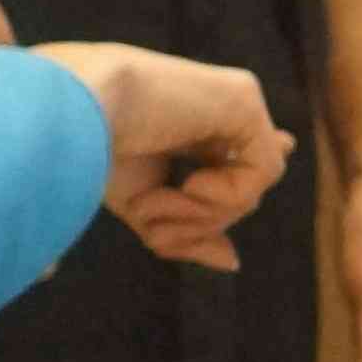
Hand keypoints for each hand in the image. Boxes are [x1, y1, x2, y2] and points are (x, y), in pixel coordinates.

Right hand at [32, 41, 295, 268]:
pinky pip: (262, 172)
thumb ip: (187, 231)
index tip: (286, 144)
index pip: (237, 147)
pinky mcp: (244, 100)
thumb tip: (233, 261)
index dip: (254, 158)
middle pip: (239, 190)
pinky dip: (224, 196)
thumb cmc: (92, 152)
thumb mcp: (143, 205)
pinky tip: (191, 182)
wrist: (75, 110)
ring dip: (203, 215)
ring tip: (161, 200)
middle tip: (152, 225)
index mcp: (188, 123)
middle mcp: (215, 108)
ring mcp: (232, 101)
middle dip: (198, 223)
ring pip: (250, 190)